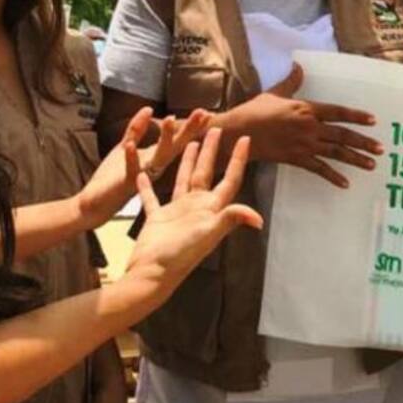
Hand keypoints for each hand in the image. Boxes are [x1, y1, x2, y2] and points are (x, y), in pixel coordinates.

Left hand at [77, 107, 210, 227]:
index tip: (206, 112)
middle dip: (189, 129)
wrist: (95, 205)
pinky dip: (131, 158)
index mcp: (156, 159)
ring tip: (170, 119)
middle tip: (203, 113)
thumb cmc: (111, 177)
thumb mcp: (126, 146)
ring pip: (159, 156)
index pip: (178, 140)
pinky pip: (132, 170)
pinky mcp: (127, 184)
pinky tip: (130, 145)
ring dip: (165, 138)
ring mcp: (143, 176)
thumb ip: (136, 129)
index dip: (191, 126)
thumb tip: (148, 109)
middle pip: (177, 146)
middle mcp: (155, 168)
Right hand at [125, 129, 262, 296]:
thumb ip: (229, 220)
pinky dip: (148, 185)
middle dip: (213, 151)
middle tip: (216, 129)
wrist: (153, 273)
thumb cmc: (181, 255)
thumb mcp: (208, 234)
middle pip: (207, 173)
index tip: (246, 139)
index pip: (229, 180)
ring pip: (183, 179)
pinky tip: (144, 172)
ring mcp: (177, 212)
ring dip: (187, 161)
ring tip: (191, 143)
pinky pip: (151, 197)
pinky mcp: (157, 219)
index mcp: (211, 209)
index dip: (238, 160)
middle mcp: (197, 208)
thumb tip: (258, 219)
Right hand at [221, 64, 382, 188]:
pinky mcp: (296, 159)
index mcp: (306, 109)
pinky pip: (319, 169)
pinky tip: (345, 183)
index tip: (373, 121)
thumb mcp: (275, 93)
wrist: (238, 133)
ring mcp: (304, 144)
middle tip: (381, 149)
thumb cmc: (255, 111)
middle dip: (364, 142)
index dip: (357, 116)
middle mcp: (309, 127)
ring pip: (335, 152)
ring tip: (372, 165)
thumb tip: (298, 66)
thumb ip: (292, 82)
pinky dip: (333, 177)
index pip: (338, 112)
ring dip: (355, 159)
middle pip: (342, 135)